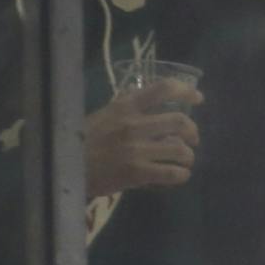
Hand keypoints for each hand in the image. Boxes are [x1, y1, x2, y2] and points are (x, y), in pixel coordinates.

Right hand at [85, 82, 202, 197]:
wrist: (64, 165)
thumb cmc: (84, 139)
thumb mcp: (103, 114)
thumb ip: (127, 106)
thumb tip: (151, 97)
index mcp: (124, 106)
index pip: (162, 89)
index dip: (186, 91)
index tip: (199, 97)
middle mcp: (133, 124)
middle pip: (180, 121)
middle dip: (193, 132)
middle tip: (192, 140)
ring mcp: (136, 149)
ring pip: (181, 149)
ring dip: (188, 156)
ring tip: (183, 160)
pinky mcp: (138, 173)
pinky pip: (174, 173)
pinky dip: (182, 175)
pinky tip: (178, 175)